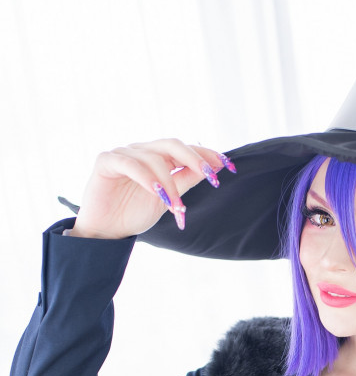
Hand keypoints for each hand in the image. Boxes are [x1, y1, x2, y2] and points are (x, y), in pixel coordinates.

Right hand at [68, 138, 233, 238]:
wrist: (106, 231)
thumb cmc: (135, 213)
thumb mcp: (169, 199)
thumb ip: (187, 181)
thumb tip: (214, 168)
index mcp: (158, 158)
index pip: (185, 149)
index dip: (206, 154)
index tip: (228, 165)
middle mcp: (142, 151)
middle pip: (172, 144)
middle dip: (194, 159)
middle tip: (210, 176)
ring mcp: (124, 153)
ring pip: (154, 159)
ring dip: (170, 184)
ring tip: (177, 207)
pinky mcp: (106, 161)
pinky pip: (130, 163)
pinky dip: (146, 177)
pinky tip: (157, 193)